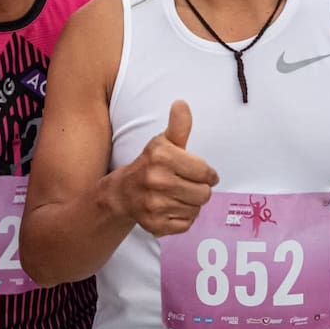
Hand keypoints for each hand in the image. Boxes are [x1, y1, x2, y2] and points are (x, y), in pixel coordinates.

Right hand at [110, 100, 218, 236]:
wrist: (122, 193)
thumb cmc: (150, 165)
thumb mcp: (163, 143)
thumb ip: (178, 125)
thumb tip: (182, 103)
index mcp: (162, 157)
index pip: (206, 173)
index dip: (207, 174)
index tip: (199, 173)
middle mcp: (157, 181)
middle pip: (204, 194)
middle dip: (199, 189)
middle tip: (187, 184)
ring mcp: (154, 205)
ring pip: (196, 209)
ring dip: (191, 203)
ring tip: (177, 195)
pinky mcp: (155, 225)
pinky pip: (186, 224)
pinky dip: (182, 218)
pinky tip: (170, 208)